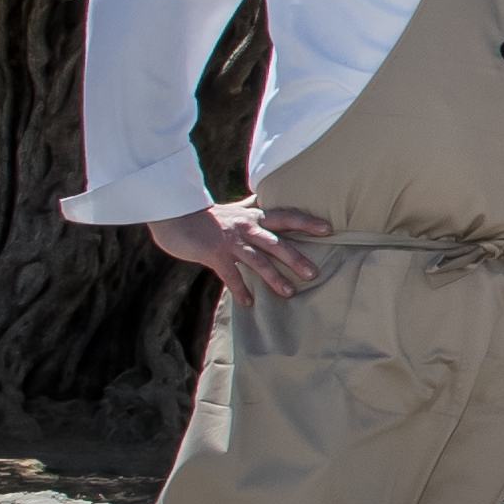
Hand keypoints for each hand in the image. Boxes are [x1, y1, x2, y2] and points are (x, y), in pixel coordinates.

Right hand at [151, 199, 329, 299]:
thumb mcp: (234, 210)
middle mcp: (247, 227)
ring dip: (274, 278)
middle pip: (277, 243)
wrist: (175, 214)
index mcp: (254, 217)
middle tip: (314, 274)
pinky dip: (240, 289)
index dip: (307, 222)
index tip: (329, 230)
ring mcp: (231, 241)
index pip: (287, 217)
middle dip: (296, 259)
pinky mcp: (214, 253)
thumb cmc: (207, 215)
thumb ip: (251, 209)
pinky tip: (248, 303)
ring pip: (258, 261)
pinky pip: (231, 274)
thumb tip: (264, 199)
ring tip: (289, 293)